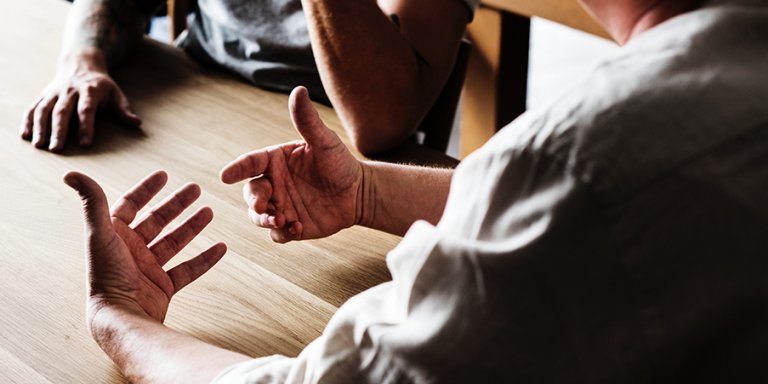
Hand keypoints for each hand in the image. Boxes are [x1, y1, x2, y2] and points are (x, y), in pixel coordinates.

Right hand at [22, 49, 140, 151]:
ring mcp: (54, 93)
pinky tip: (26, 135)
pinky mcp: (44, 96)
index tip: (86, 143)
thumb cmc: (101, 85)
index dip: (86, 126)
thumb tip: (136, 123)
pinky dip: (28, 121)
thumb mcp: (116, 93)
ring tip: (39, 145)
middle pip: (62, 111)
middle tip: (56, 149)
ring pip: (44, 110)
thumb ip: (124, 109)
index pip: (87, 110)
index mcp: (89, 90)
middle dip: (59, 130)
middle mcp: (69, 91)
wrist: (80, 64)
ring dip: (40, 127)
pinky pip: (33, 107)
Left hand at [64, 170, 225, 324]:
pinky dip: (205, 259)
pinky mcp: (163, 287)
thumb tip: (71, 173)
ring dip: (192, 227)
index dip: (146, 190)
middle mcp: (131, 251)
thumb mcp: (99, 233)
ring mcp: (148, 269)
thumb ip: (91, 201)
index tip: (164, 175)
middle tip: (196, 188)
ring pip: (174, 242)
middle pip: (157, 221)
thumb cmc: (107, 276)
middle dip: (176, 204)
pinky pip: (188, 270)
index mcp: (114, 236)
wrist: (121, 317)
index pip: (130, 205)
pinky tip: (221, 248)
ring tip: (209, 212)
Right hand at [220, 86, 364, 242]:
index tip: (225, 176)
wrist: (358, 192)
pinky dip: (282, 233)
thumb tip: (298, 90)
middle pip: (250, 192)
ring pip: (258, 216)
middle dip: (253, 200)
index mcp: (275, 161)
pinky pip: (277, 234)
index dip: (236, 169)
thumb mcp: (324, 141)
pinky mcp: (290, 226)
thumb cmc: (340, 162)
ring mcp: (280, 206)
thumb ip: (307, 120)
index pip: (250, 163)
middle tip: (263, 206)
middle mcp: (273, 183)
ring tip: (281, 220)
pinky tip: (297, 227)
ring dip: (264, 219)